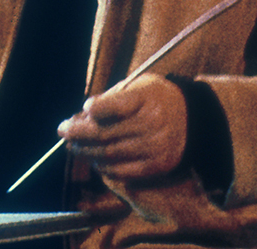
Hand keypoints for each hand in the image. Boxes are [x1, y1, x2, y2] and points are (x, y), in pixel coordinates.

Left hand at [58, 73, 187, 179]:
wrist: (192, 119)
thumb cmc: (157, 98)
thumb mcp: (139, 85)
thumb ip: (112, 97)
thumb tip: (83, 113)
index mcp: (147, 98)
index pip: (114, 106)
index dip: (94, 109)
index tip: (83, 108)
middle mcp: (151, 123)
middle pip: (105, 133)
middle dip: (78, 133)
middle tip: (63, 130)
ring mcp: (153, 147)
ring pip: (109, 154)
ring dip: (85, 151)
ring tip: (73, 145)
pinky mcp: (155, 166)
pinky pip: (121, 171)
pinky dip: (103, 166)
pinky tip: (94, 159)